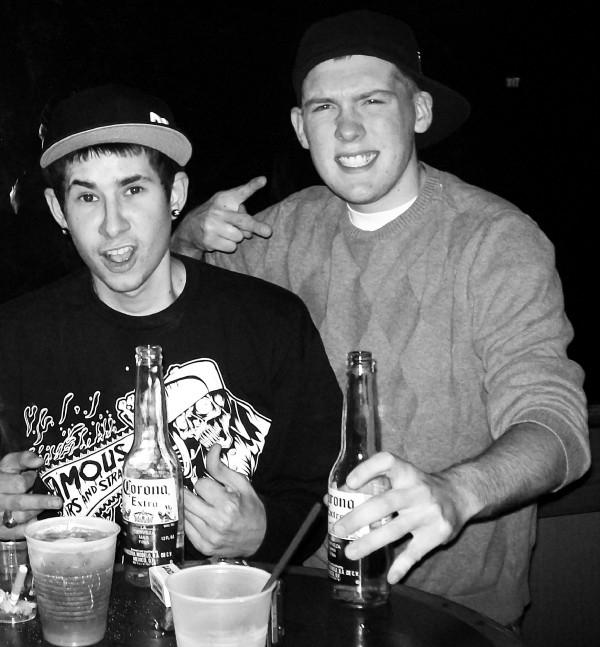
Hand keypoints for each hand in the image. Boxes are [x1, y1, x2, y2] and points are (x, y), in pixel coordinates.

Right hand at [0, 451, 62, 538]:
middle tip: (58, 502)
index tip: (35, 476)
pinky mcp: (3, 530)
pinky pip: (19, 531)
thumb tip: (39, 461)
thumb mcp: (11, 463)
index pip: (18, 484)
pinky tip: (42, 520)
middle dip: (41, 502)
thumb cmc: (6, 476)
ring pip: (20, 518)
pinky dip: (32, 526)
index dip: (30, 479)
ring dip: (37, 512)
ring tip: (50, 507)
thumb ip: (24, 458)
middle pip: (19, 503)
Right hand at [171, 176, 271, 255]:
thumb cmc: (215, 215)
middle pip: (243, 221)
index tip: (263, 180)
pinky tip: (220, 239)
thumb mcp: (225, 204)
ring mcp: (212, 226)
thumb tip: (252, 231)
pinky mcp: (209, 240)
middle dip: (257, 227)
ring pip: (239, 237)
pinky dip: (230, 246)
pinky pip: (231, 246)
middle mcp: (217, 211)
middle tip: (268, 232)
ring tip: (226, 232)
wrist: (190, 228)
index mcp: (223, 199)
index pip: (240, 192)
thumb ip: (241, 210)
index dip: (252, 186)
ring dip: (237, 237)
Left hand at [183, 444, 265, 557]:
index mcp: (228, 504)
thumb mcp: (241, 484)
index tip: (214, 487)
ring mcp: (209, 537)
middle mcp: (217, 522)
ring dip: (191, 507)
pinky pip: (185, 528)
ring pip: (184, 513)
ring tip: (204, 506)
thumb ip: (222, 467)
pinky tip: (202, 518)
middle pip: (187, 499)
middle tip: (205, 495)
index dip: (207, 483)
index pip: (201, 484)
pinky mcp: (204, 547)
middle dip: (195, 494)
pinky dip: (190, 520)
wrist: (261, 536)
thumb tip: (213, 449)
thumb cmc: (251, 508)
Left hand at [332, 452, 470, 583]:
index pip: (387, 462)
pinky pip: (415, 552)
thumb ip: (371, 486)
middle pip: (384, 503)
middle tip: (336, 528)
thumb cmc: (418, 486)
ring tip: (350, 552)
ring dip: (370, 543)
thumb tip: (331, 500)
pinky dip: (401, 566)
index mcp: (406, 472)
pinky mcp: (437, 533)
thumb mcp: (401, 478)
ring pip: (395, 530)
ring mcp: (428, 513)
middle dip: (357, 517)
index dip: (367, 470)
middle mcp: (417, 490)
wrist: (460, 495)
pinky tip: (390, 576)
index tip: (349, 483)